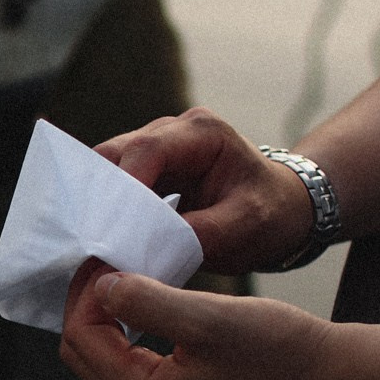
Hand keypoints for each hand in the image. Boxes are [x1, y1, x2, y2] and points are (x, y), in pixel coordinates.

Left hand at [58, 260, 337, 379]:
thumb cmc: (279, 350)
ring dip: (108, 315)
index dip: (86, 292)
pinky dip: (129, 329)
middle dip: (89, 304)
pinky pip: (132, 364)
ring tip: (124, 272)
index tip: (106, 252)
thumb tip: (101, 285)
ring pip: (106, 357)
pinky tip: (145, 298)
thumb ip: (147, 301)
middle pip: (85, 353)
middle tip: (108, 259)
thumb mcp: (209, 317)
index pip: (83, 340)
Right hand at [95, 108, 315, 273]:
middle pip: (117, 154)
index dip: (124, 187)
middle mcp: (172, 131)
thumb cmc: (270, 213)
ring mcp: (156, 147)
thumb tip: (146, 248)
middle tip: (99, 239)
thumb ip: (198, 233)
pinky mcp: (146, 170)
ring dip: (102, 204)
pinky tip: (110, 237)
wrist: (281, 210)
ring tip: (102, 241)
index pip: (147, 151)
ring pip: (107, 169)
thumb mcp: (244, 226)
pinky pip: (114, 185)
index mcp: (203, 132)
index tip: (112, 229)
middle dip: (103, 196)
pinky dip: (109, 210)